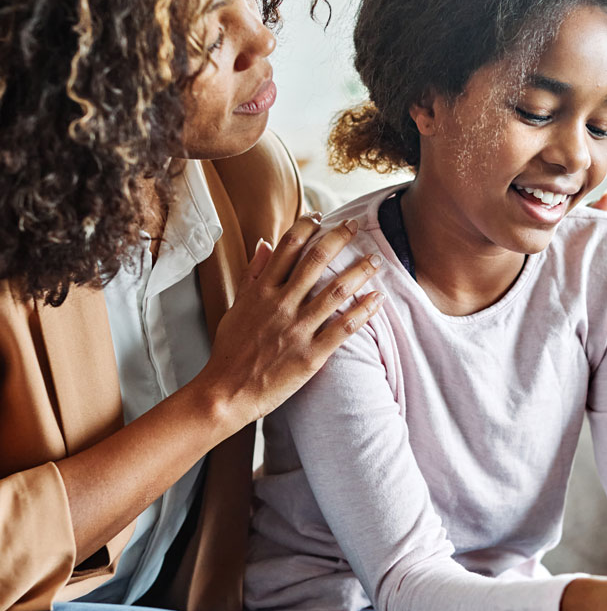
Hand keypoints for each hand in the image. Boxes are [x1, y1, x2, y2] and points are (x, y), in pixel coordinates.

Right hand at [198, 213, 384, 428]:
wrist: (224, 394)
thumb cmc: (229, 352)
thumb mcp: (236, 306)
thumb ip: (253, 274)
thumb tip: (263, 242)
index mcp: (261, 292)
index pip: (287, 248)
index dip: (306, 226)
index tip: (321, 216)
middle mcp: (280, 305)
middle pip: (316, 260)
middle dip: (340, 238)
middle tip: (356, 225)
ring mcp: (297, 329)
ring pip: (336, 291)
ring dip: (360, 271)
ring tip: (376, 259)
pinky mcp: (310, 355)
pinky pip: (343, 328)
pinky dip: (363, 311)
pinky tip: (378, 299)